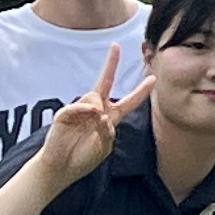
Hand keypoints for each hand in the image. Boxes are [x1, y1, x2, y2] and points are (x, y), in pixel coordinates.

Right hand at [34, 50, 147, 186]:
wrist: (61, 168)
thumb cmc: (83, 159)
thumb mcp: (104, 147)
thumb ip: (108, 131)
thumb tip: (102, 113)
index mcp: (109, 118)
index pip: (128, 102)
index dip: (140, 91)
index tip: (152, 78)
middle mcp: (96, 110)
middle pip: (106, 82)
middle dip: (110, 63)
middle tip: (116, 46)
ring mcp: (80, 110)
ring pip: (94, 96)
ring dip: (98, 109)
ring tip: (94, 123)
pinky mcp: (65, 114)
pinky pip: (77, 106)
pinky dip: (84, 110)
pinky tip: (89, 116)